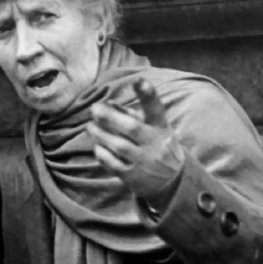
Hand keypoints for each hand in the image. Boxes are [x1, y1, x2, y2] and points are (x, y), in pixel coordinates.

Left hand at [87, 78, 184, 205]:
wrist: (173, 182)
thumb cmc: (157, 146)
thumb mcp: (154, 128)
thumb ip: (133, 115)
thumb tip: (109, 103)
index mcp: (161, 128)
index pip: (156, 109)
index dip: (148, 94)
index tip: (139, 81)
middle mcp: (155, 144)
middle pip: (132, 127)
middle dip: (110, 117)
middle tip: (94, 109)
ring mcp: (144, 162)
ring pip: (119, 146)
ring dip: (101, 134)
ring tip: (90, 127)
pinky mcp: (133, 177)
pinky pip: (113, 163)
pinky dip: (102, 153)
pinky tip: (98, 146)